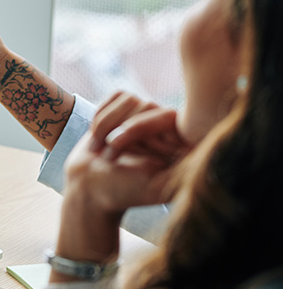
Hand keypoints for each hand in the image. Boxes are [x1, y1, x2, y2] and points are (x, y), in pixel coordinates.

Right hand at [71, 92, 190, 213]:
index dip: (138, 131)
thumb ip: (183, 169)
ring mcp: (147, 118)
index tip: (118, 156)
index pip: (167, 116)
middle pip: (147, 105)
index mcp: (183, 147)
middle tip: (109, 159)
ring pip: (130, 98)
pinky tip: (97, 137)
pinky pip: (116, 95)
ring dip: (106, 125)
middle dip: (121, 133)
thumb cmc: (122, 193)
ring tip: (101, 151)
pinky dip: (100, 115)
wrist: (89, 190)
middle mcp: (169, 130)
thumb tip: (200, 145)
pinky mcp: (127, 110)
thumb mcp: (157, 186)